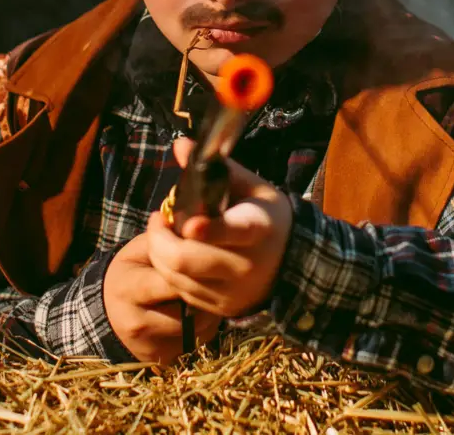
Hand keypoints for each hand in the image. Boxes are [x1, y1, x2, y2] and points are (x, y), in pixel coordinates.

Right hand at [102, 232, 221, 363]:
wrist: (109, 312)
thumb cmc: (131, 273)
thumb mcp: (139, 251)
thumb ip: (164, 238)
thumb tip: (190, 221)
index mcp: (128, 288)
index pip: (170, 280)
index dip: (192, 268)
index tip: (205, 258)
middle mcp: (136, 322)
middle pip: (187, 306)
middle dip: (205, 290)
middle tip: (216, 276)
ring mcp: (149, 345)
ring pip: (197, 326)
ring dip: (208, 309)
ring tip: (208, 292)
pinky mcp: (162, 359)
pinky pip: (197, 341)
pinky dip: (204, 326)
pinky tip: (197, 311)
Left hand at [145, 138, 293, 317]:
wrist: (294, 262)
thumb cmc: (265, 216)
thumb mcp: (251, 188)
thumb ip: (216, 168)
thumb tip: (180, 145)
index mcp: (258, 229)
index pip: (233, 232)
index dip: (209, 230)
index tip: (189, 224)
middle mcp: (246, 265)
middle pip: (187, 259)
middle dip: (159, 238)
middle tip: (159, 218)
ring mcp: (232, 291)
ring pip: (176, 277)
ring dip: (158, 253)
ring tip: (162, 233)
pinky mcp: (221, 308)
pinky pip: (181, 291)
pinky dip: (169, 271)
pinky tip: (173, 253)